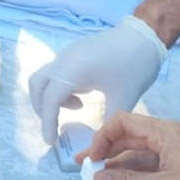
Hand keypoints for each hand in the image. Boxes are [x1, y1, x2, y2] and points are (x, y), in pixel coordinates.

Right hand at [29, 15, 166, 143]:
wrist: (143, 35)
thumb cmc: (134, 65)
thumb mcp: (124, 98)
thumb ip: (107, 122)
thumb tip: (98, 144)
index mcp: (73, 70)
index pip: (50, 99)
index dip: (47, 122)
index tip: (50, 142)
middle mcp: (63, 60)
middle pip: (36, 84)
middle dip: (41, 108)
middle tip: (54, 126)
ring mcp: (67, 54)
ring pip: (44, 77)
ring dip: (50, 97)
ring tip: (77, 108)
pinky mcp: (73, 53)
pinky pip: (55, 72)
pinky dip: (59, 88)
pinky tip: (82, 96)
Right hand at [83, 113, 179, 179]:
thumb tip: (99, 177)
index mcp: (166, 131)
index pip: (124, 122)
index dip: (103, 137)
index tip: (92, 157)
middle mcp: (170, 132)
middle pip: (130, 134)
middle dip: (106, 149)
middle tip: (86, 164)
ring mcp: (177, 145)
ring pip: (140, 148)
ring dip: (120, 160)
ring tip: (99, 174)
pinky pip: (153, 158)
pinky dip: (136, 167)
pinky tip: (121, 178)